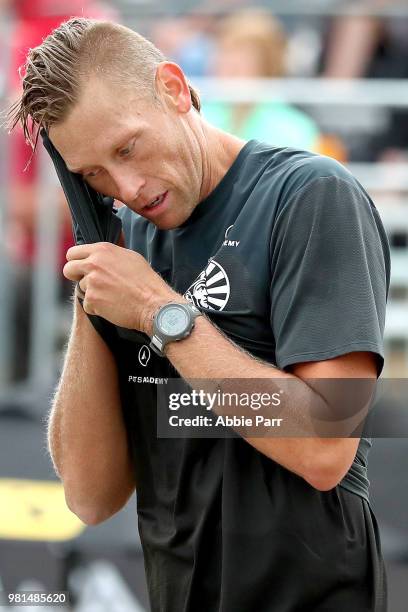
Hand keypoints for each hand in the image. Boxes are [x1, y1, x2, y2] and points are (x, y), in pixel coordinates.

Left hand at [63, 242, 179, 333]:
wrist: (153, 304)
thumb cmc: (146, 282)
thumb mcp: (130, 257)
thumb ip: (109, 255)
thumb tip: (98, 255)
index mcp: (102, 250)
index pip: (73, 253)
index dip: (76, 262)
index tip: (81, 269)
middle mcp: (94, 263)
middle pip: (68, 269)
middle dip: (75, 277)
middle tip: (89, 284)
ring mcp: (91, 282)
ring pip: (81, 288)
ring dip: (93, 293)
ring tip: (113, 296)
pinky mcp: (92, 299)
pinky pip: (87, 304)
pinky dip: (97, 307)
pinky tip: (113, 305)